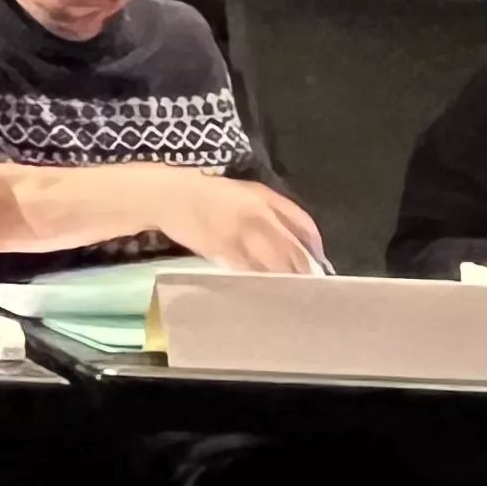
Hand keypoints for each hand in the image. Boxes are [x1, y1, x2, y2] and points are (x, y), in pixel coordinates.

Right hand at [149, 172, 324, 274]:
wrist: (169, 195)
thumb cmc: (205, 193)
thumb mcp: (242, 192)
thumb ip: (268, 211)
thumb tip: (289, 239)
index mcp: (265, 197)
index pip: (303, 224)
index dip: (314, 244)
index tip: (317, 259)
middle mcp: (260, 215)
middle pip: (293, 248)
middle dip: (304, 268)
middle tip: (310, 284)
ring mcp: (243, 233)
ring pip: (275, 263)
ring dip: (286, 279)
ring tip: (292, 293)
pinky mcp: (226, 249)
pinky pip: (251, 270)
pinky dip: (261, 281)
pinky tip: (264, 289)